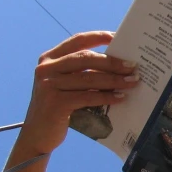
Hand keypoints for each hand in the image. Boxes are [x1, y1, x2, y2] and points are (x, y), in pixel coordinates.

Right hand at [19, 31, 138, 155]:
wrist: (38, 135)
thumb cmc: (59, 107)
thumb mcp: (66, 84)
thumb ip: (82, 72)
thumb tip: (119, 65)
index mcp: (50, 58)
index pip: (78, 40)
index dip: (99, 36)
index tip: (119, 37)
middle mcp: (46, 68)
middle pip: (86, 58)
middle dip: (112, 62)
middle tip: (133, 66)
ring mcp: (48, 85)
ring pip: (89, 77)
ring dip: (114, 79)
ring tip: (132, 81)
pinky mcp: (55, 103)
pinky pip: (88, 96)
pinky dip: (106, 96)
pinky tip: (120, 97)